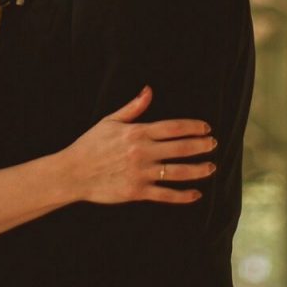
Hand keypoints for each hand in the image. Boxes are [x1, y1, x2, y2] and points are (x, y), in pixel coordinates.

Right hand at [61, 86, 215, 205]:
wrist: (73, 172)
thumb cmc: (90, 144)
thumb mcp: (110, 121)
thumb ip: (133, 108)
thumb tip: (149, 90)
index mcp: (137, 132)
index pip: (173, 127)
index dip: (193, 127)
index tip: (206, 128)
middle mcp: (142, 152)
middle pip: (181, 148)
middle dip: (201, 146)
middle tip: (213, 144)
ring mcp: (141, 173)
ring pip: (178, 172)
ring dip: (198, 169)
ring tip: (211, 167)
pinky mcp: (137, 192)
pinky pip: (165, 195)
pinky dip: (183, 196)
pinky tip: (196, 194)